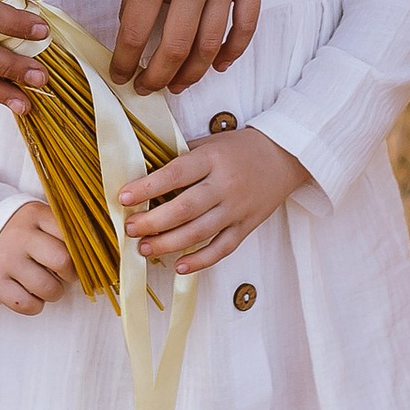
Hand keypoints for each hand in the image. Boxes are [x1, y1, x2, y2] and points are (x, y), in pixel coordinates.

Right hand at [0, 199, 72, 312]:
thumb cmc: (20, 231)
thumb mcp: (39, 219)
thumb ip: (66, 228)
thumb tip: (103, 249)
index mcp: (35, 214)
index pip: (72, 234)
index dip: (82, 251)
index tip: (79, 257)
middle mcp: (19, 234)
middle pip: (63, 261)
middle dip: (71, 274)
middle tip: (64, 273)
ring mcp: (5, 258)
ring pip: (48, 288)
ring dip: (54, 292)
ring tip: (45, 283)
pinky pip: (27, 305)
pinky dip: (35, 305)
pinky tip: (30, 293)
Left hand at [111, 0, 260, 91]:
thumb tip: (134, 34)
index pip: (134, 31)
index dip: (125, 62)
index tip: (120, 75)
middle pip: (174, 48)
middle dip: (157, 77)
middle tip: (148, 88)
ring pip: (210, 45)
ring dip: (192, 73)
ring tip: (178, 84)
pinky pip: (245, 26)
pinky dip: (232, 52)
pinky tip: (217, 65)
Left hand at [121, 123, 309, 272]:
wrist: (285, 156)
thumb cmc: (239, 148)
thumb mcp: (209, 143)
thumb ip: (181, 158)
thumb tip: (143, 174)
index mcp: (212, 159)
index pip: (176, 173)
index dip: (148, 187)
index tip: (124, 196)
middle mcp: (225, 185)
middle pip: (185, 208)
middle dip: (153, 221)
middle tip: (130, 228)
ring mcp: (237, 208)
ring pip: (200, 232)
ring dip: (169, 243)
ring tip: (144, 248)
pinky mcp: (247, 226)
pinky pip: (222, 248)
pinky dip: (201, 260)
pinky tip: (179, 266)